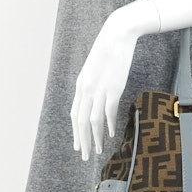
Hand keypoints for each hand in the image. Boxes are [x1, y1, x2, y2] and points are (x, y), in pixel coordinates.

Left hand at [70, 10, 139, 160]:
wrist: (117, 34)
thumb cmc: (108, 51)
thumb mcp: (95, 69)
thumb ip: (92, 85)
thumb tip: (93, 100)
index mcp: (80, 85)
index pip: (74, 115)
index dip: (75, 132)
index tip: (78, 145)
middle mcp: (86, 90)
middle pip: (80, 122)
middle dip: (82, 141)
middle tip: (85, 156)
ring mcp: (99, 90)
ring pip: (92, 121)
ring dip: (95, 138)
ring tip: (99, 150)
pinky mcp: (113, 88)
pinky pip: (108, 112)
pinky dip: (110, 125)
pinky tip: (112, 134)